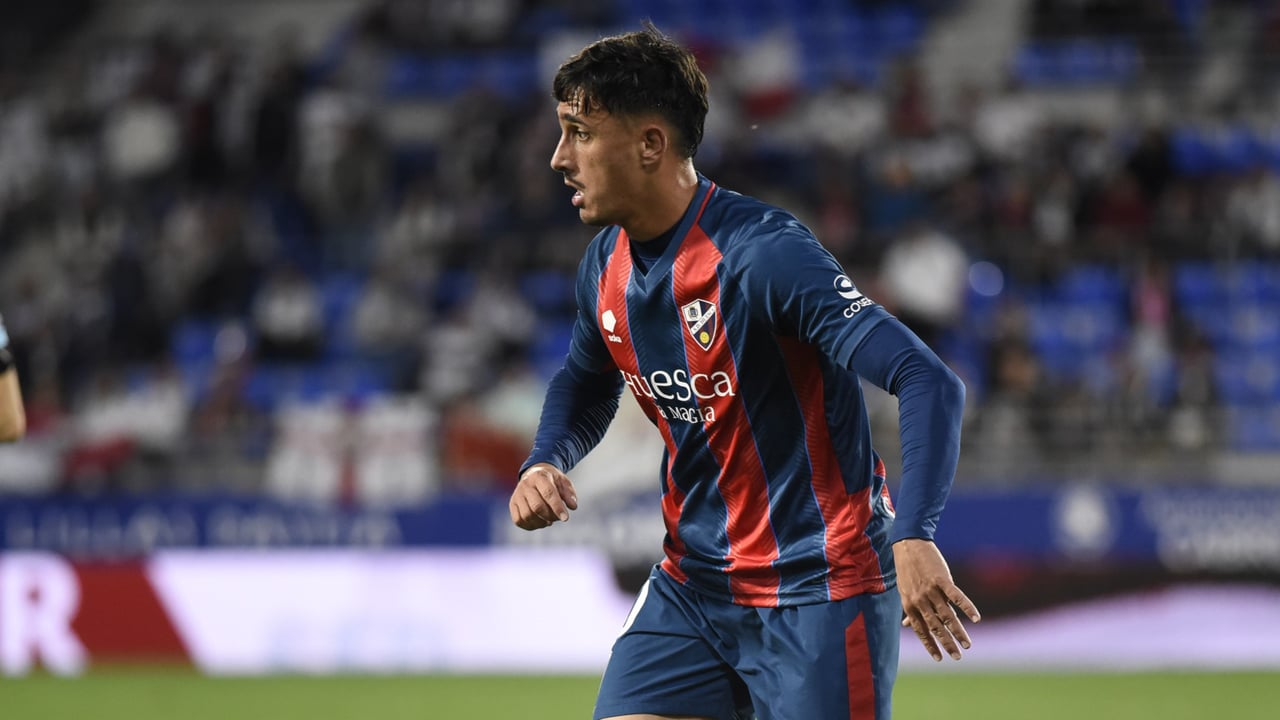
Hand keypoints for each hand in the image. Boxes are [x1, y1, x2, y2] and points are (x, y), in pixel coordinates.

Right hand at [509, 463, 578, 529]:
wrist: (534, 474)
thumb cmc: (551, 480)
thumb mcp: (563, 482)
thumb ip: (569, 493)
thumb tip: (573, 507)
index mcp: (540, 477)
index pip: (548, 493)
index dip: (557, 507)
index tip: (565, 518)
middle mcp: (525, 485)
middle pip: (537, 506)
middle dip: (550, 516)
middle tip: (558, 518)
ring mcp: (517, 495)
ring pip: (527, 515)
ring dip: (541, 522)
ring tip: (549, 520)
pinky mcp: (512, 504)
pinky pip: (518, 520)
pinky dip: (530, 526)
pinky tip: (540, 522)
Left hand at [893, 538, 980, 661]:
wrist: (908, 545)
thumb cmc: (907, 569)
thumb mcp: (904, 591)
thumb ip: (909, 608)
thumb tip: (906, 624)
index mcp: (910, 605)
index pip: (921, 631)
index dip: (930, 645)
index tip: (939, 659)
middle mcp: (919, 600)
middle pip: (936, 627)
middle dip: (947, 644)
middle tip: (958, 657)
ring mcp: (930, 590)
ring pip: (947, 616)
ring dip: (958, 632)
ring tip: (968, 644)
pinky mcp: (942, 579)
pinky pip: (956, 597)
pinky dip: (967, 607)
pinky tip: (976, 618)